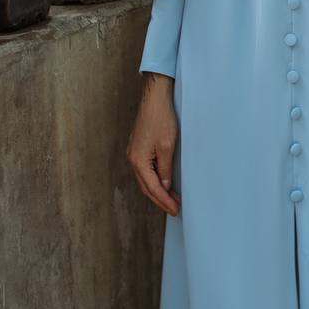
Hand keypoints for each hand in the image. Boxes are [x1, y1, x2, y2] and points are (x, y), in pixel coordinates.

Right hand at [127, 73, 181, 216]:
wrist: (154, 98)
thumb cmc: (161, 119)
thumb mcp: (167, 146)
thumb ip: (165, 169)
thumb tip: (164, 186)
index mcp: (138, 161)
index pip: (153, 188)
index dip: (165, 201)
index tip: (175, 210)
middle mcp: (132, 160)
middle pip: (146, 187)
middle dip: (160, 199)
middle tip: (175, 209)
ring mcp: (134, 154)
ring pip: (145, 179)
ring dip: (158, 190)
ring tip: (172, 199)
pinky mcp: (138, 148)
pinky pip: (146, 170)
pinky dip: (154, 179)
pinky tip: (163, 182)